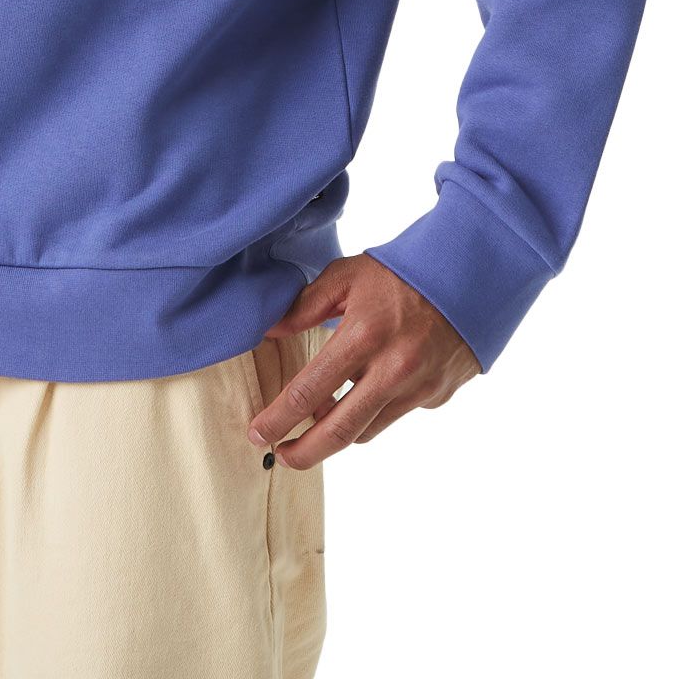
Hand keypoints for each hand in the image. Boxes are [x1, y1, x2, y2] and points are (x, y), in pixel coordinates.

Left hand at [247, 254, 480, 467]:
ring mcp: (419, 387)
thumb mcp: (348, 276)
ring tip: (316, 424)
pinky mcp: (437, 395)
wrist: (470, 275)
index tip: (258, 434)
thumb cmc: (401, 271)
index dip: (278, 419)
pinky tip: (366, 391)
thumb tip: (268, 330)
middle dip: (303, 452)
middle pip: (339, 431)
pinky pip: (395, 414)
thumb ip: (305, 306)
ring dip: (338, 433)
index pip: (309, 391)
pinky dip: (373, 411)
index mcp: (363, 335)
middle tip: (281, 456)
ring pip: (367, 430)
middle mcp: (393, 368)